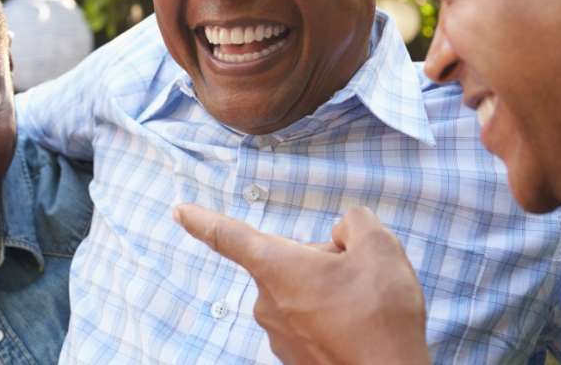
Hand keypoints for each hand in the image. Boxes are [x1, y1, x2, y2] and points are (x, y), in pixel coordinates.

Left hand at [173, 205, 431, 364]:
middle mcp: (268, 303)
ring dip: (330, 291)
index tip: (179, 210)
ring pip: (302, 292)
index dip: (202, 219)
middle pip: (289, 260)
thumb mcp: (378, 247)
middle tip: (359, 277)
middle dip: (322, 260)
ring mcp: (279, 336)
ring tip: (363, 310)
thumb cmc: (381, 319)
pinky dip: (333, 319)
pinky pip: (311, 322)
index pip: (228, 236)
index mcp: (276, 268)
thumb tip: (344, 232)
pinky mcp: (295, 360)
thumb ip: (354, 222)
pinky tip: (358, 328)